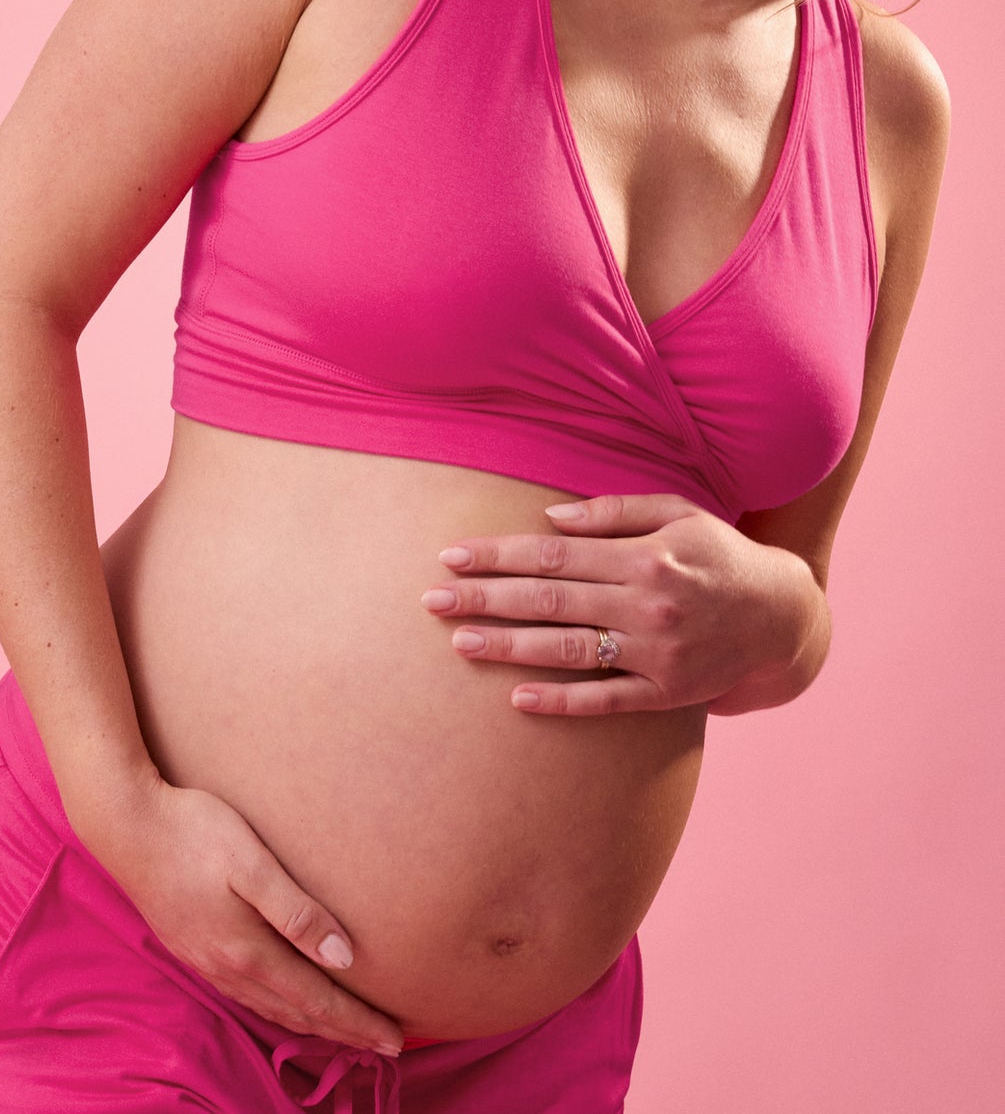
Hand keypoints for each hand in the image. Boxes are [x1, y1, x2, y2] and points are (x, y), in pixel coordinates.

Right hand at [91, 775, 403, 1055]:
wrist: (127, 826)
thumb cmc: (194, 832)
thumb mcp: (251, 863)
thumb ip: (296, 911)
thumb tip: (344, 957)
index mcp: (248, 952)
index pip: (317, 1000)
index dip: (358, 1022)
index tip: (396, 1040)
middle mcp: (228, 968)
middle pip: (298, 1013)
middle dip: (344, 1032)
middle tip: (386, 1045)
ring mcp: (207, 961)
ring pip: (271, 1009)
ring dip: (311, 1024)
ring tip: (344, 1031)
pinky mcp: (193, 947)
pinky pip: (248, 996)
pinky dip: (279, 1009)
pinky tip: (283, 1001)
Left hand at [422, 492, 819, 714]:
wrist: (782, 618)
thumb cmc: (717, 553)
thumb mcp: (677, 513)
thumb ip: (614, 511)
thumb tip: (549, 519)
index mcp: (644, 556)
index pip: (553, 555)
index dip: (498, 554)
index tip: (451, 555)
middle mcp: (647, 605)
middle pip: (549, 600)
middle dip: (485, 599)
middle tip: (432, 601)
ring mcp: (657, 654)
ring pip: (568, 651)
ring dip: (508, 647)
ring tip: (460, 644)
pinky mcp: (667, 694)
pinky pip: (606, 700)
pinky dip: (561, 702)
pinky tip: (517, 699)